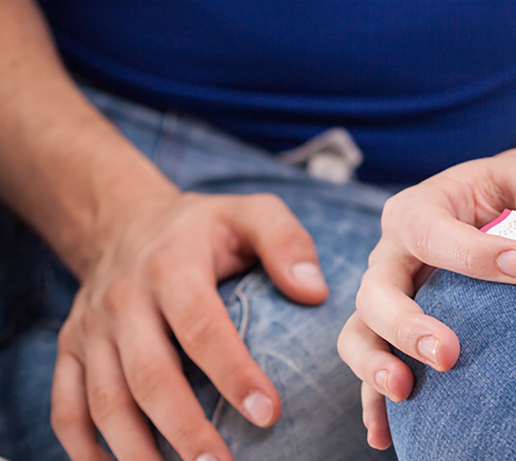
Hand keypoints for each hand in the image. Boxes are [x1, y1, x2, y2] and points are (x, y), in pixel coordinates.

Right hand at [50, 191, 328, 460]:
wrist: (124, 221)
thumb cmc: (205, 227)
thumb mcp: (250, 213)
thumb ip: (286, 242)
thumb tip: (314, 291)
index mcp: (172, 267)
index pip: (201, 328)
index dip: (233, 373)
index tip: (268, 413)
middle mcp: (123, 301)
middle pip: (149, 376)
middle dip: (184, 428)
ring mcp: (90, 330)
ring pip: (105, 401)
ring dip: (137, 450)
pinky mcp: (70, 352)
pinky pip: (66, 407)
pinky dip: (83, 448)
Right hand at [337, 153, 515, 449]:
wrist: (491, 213)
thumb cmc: (500, 194)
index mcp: (416, 211)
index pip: (431, 233)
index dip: (473, 253)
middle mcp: (390, 257)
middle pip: (377, 292)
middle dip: (408, 326)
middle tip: (450, 353)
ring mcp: (385, 299)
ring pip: (360, 333)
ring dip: (376, 365)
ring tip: (405, 391)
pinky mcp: (392, 335)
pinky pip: (373, 368)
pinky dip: (373, 403)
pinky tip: (386, 435)